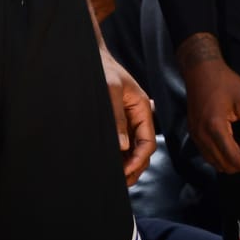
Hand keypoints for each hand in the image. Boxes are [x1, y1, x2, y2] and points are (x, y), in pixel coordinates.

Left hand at [99, 51, 157, 184]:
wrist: (91, 57)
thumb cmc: (103, 69)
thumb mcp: (111, 89)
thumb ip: (117, 117)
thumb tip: (122, 145)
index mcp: (142, 109)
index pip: (148, 142)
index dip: (139, 159)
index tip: (126, 171)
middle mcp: (136, 117)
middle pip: (143, 150)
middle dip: (135, 167)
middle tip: (121, 181)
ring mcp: (126, 121)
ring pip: (132, 150)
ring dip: (127, 165)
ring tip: (116, 178)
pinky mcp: (115, 123)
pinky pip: (121, 144)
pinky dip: (118, 157)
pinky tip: (110, 166)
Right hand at [179, 36, 239, 179]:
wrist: (201, 70)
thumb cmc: (225, 82)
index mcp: (216, 127)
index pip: (233, 158)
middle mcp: (202, 136)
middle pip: (223, 164)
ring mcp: (196, 135)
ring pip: (215, 161)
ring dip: (232, 160)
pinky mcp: (194, 133)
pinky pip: (208, 154)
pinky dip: (222, 155)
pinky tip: (234, 144)